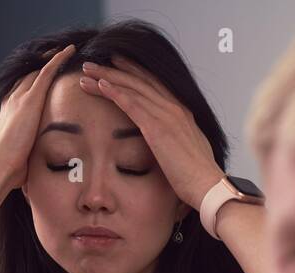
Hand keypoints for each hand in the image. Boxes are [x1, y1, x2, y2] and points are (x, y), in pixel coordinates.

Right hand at [0, 44, 76, 191]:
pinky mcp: (30, 99)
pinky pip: (47, 72)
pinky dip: (58, 60)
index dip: (36, 79)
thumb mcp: (21, 156)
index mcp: (10, 111)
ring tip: (68, 49)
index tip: (47, 73)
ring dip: (53, 58)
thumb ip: (28, 153)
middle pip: (31, 74)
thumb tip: (32, 170)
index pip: (25, 89)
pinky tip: (70, 51)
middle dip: (44, 63)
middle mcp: (13, 99)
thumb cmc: (9, 169)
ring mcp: (20, 97)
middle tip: (59, 53)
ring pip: (39, 69)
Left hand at [79, 57, 223, 209]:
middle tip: (94, 63)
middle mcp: (174, 108)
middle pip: (140, 81)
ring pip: (131, 88)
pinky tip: (99, 84)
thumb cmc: (198, 178)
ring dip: (107, 77)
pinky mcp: (156, 128)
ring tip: (87, 71)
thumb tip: (170, 145)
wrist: (208, 187)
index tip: (117, 64)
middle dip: (115, 69)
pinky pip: (131, 104)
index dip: (134, 72)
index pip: (154, 85)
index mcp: (182, 113)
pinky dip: (114, 92)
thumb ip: (177, 141)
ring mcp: (166, 115)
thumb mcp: (188, 152)